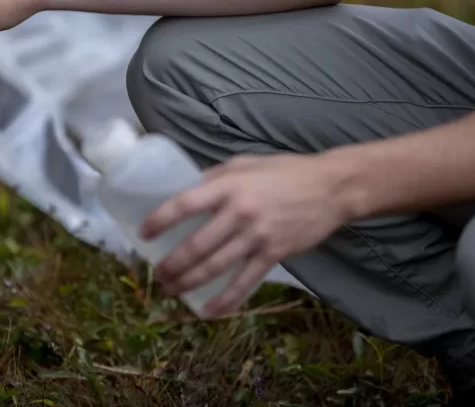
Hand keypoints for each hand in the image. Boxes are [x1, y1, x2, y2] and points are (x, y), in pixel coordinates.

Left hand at [141, 154, 356, 317]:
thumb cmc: (285, 171)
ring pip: (215, 267)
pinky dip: (226, 300)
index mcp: (228, 186)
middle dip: (172, 264)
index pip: (184, 204)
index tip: (144, 232)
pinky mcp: (273, 254)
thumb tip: (185, 189)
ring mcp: (257, 236)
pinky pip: (245, 283)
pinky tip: (209, 311)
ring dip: (189, 283)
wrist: (331, 188)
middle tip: (157, 274)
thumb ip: (214, 177)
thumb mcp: (245, 163)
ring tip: (171, 291)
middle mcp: (239, 212)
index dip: (160, 220)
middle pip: (196, 245)